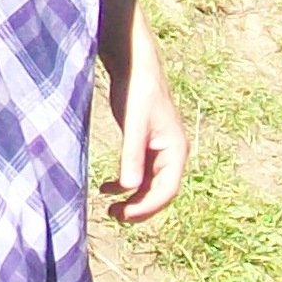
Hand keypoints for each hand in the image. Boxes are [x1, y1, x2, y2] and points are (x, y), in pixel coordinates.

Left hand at [103, 27, 187, 226]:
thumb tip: (130, 187)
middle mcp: (171, 154)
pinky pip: (139, 174)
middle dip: (139, 207)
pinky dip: (124, 184)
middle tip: (115, 215)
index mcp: (176, 150)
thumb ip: (132, 155)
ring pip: (148, 185)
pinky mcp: (145, 145)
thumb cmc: (138, 91)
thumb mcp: (134, 123)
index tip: (126, 214)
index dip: (148, 206)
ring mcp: (158, 151)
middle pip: (159, 192)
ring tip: (110, 209)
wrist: (134, 66)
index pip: (167, 190)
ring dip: (132, 198)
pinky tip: (106, 188)